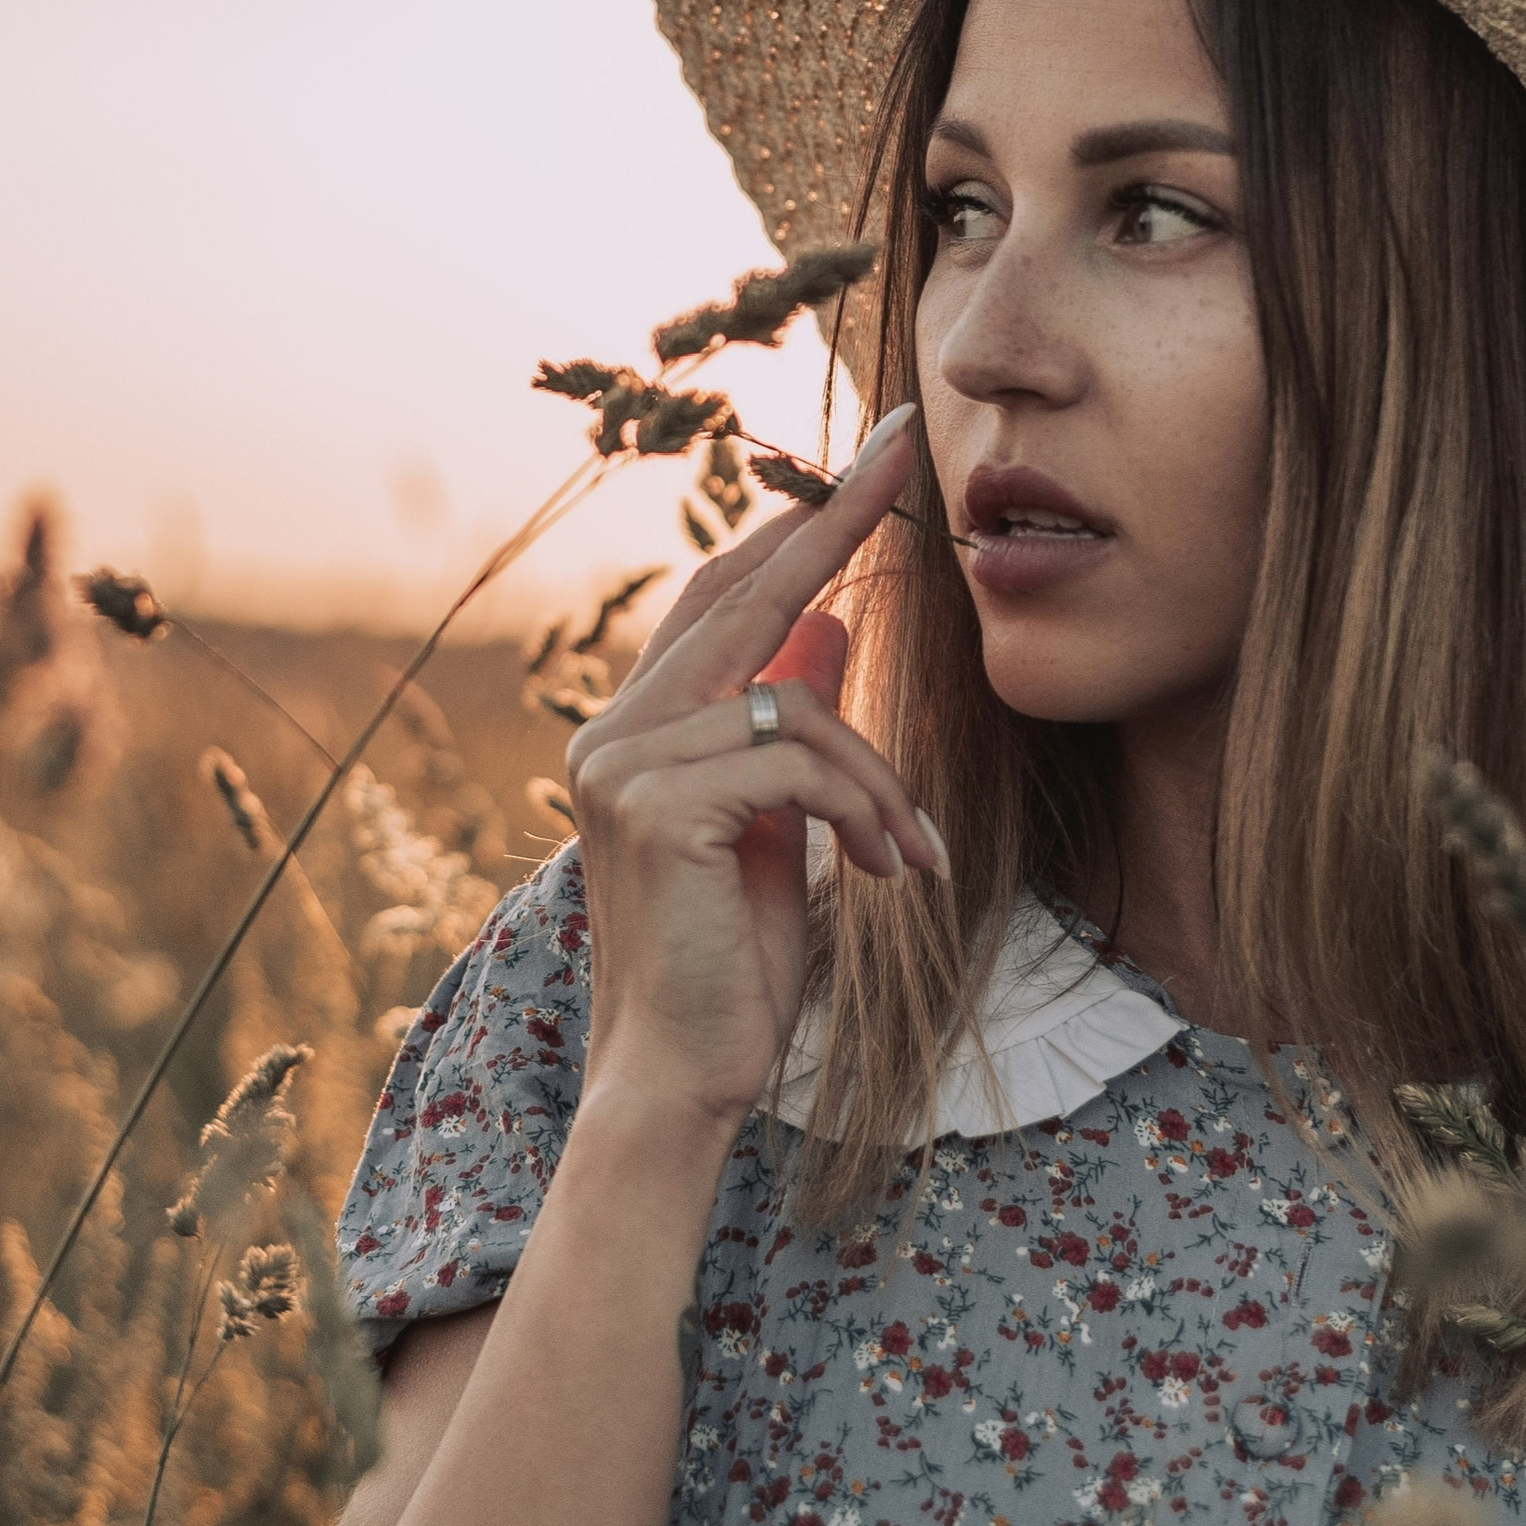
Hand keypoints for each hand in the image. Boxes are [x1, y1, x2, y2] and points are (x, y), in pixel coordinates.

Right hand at [563, 404, 945, 1136]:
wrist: (682, 1075)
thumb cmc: (732, 962)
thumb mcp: (779, 826)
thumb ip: (789, 730)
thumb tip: (834, 625)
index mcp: (638, 728)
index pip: (721, 595)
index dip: (791, 525)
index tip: (868, 458)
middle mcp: (615, 729)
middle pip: (744, 594)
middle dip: (834, 519)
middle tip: (907, 450)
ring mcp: (624, 761)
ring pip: (799, 705)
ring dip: (880, 781)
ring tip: (910, 856)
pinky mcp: (657, 803)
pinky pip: (798, 762)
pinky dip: (864, 811)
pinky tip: (887, 872)